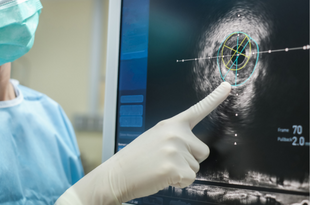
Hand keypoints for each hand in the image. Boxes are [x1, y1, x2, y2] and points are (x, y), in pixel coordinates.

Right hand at [55, 82, 230, 204]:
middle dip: (190, 159)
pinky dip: (179, 182)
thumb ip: (175, 137)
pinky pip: (190, 179)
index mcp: (170, 124)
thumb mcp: (155, 138)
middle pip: (203, 151)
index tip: (227, 86)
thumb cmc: (136, 158)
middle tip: (168, 160)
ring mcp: (175, 149)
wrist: (117, 173)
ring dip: (182, 171)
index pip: (197, 109)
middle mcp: (175, 133)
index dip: (214, 98)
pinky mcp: (175, 167)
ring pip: (196, 167)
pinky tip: (163, 177)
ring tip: (161, 168)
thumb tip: (193, 147)